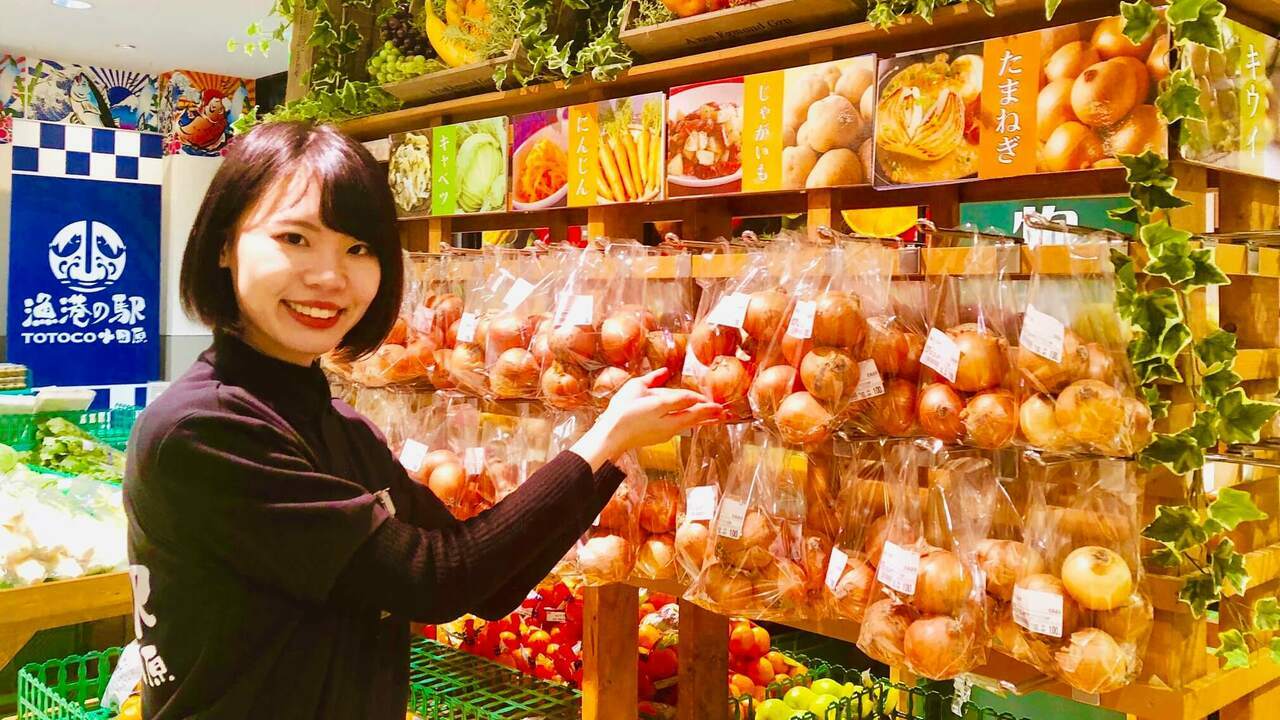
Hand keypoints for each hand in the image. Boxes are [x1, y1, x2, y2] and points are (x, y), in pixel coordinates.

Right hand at [571, 369, 722, 470]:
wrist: (611, 436)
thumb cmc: (621, 410)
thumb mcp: (636, 388)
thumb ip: (652, 379)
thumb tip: (664, 371)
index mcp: (662, 406)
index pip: (686, 400)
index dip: (699, 398)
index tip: (712, 399)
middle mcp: (668, 421)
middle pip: (694, 415)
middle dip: (710, 413)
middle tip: (725, 412)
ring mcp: (666, 432)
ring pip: (690, 424)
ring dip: (705, 420)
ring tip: (719, 418)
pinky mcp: (661, 437)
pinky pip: (683, 428)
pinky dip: (693, 424)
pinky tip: (698, 423)